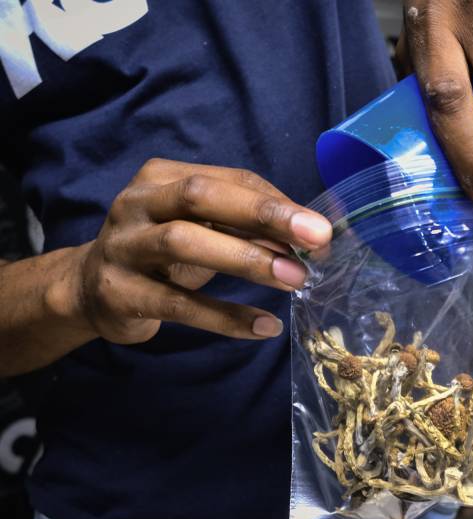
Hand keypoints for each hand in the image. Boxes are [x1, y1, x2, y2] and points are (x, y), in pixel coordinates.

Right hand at [72, 159, 330, 343]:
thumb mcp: (201, 229)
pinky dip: (225, 316)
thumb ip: (246, 228)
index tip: (321, 230)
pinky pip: (178, 304)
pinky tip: (264, 326)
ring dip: (247, 260)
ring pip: (184, 242)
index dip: (278, 203)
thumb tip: (309, 241)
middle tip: (316, 238)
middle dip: (264, 214)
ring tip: (295, 279)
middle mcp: (138, 202)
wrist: (91, 290)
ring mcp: (123, 246)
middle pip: (202, 196)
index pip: (231, 179)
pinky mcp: (119, 292)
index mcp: (164, 177)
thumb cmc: (162, 252)